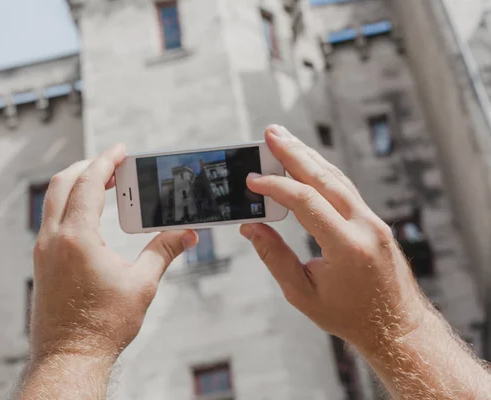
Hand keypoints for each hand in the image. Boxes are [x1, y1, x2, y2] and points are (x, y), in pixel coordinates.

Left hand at [30, 144, 197, 362]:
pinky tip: (91, 216)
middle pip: (62, 183)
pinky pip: (52, 219)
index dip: (106, 162)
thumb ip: (163, 251)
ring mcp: (43, 251)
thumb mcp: (141, 284)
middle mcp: (53, 239)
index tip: (121, 150)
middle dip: (88, 167)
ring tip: (104, 185)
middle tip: (113, 165)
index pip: (88, 183)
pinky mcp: (42, 263)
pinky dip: (70, 205)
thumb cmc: (103, 325)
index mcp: (77, 238)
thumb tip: (187, 234)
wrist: (69, 357)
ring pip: (53, 201)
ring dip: (77, 185)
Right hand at [241, 125, 428, 354]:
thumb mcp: (302, 293)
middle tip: (271, 133)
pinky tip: (308, 163)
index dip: (275, 187)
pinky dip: (324, 173)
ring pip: (338, 178)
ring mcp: (373, 221)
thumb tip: (251, 227)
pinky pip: (345, 189)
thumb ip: (274, 257)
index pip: (306, 202)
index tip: (251, 180)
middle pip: (325, 178)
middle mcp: (365, 226)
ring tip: (285, 139)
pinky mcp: (374, 222)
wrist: (396, 327)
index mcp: (347, 246)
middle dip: (295, 153)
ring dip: (309, 157)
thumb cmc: (348, 315)